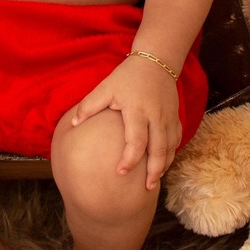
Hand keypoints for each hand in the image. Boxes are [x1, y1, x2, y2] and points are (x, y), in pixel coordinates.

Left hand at [64, 55, 182, 190]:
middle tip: (147, 189)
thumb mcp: (106, 87)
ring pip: (170, 147)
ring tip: (154, 182)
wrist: (156, 61)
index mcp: (137, 110)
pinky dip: (171, 155)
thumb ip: (89, 105)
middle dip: (154, 171)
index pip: (136, 140)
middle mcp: (156, 116)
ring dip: (164, 166)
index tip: (120, 172)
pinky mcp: (175, 117)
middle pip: (159, 150)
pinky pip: (176, 140)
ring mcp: (168, 118)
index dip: (130, 159)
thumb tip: (72, 123)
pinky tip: (163, 165)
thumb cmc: (127, 76)